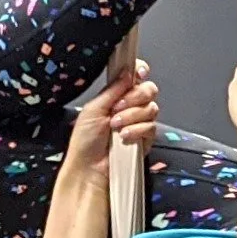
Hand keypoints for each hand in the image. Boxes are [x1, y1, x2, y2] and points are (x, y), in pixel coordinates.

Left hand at [64, 61, 158, 182]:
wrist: (90, 167)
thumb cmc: (85, 141)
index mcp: (116, 95)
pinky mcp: (146, 137)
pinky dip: (136, 130)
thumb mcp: (93, 108)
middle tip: (118, 107)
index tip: (139, 72)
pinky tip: (123, 137)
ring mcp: (139, 122)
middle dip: (135, 97)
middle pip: (148, 89)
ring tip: (115, 126)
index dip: (140, 71)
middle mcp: (130, 106)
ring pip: (151, 108)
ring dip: (131, 116)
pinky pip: (151, 126)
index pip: (135, 75)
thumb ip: (112, 89)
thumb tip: (127, 72)